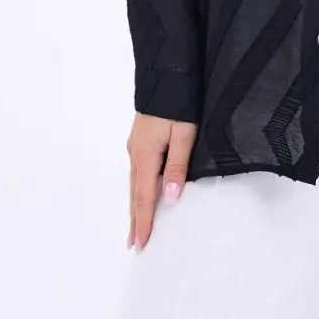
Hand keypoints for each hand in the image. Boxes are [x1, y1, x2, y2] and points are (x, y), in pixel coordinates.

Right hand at [126, 112, 196, 250]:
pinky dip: (138, 189)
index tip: (141, 245)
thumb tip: (169, 199)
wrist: (167, 73)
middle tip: (134, 244)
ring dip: (136, 206)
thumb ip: (177, 165)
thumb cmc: (179, 103)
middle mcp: (136, 153)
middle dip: (136, 219)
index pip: (144, 197)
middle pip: (135, 193)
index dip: (144, 222)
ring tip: (137, 227)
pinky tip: (143, 194)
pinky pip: (138, 172)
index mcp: (146, 155)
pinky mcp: (140, 138)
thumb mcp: (184, 133)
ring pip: (135, 183)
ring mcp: (136, 145)